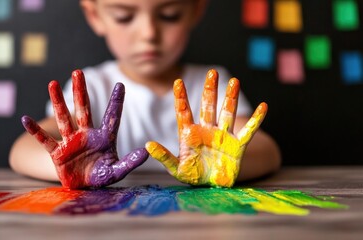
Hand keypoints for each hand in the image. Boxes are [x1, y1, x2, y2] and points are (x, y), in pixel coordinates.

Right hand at [21, 70, 147, 188]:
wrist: (82, 186)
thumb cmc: (101, 175)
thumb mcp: (117, 171)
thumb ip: (130, 162)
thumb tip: (145, 151)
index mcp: (104, 137)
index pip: (111, 117)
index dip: (116, 101)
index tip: (121, 85)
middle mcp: (86, 134)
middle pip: (84, 109)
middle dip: (81, 91)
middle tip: (78, 71)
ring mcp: (71, 141)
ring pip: (63, 118)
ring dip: (58, 101)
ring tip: (53, 83)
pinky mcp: (58, 153)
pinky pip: (45, 140)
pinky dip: (35, 131)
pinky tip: (25, 119)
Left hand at [145, 69, 266, 186]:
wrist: (213, 186)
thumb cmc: (194, 174)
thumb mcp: (176, 168)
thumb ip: (164, 157)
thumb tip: (148, 144)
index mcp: (190, 134)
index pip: (184, 112)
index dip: (181, 97)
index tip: (177, 81)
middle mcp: (207, 130)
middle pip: (207, 106)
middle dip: (209, 90)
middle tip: (212, 72)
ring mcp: (223, 136)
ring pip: (227, 113)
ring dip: (230, 98)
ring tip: (234, 81)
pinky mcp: (237, 145)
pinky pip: (248, 131)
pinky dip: (257, 120)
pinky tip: (264, 106)